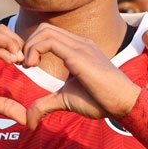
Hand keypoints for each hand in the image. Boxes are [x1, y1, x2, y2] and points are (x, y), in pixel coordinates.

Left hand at [23, 24, 141, 129]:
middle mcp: (79, 43)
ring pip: (45, 31)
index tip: (27, 66)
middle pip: (45, 28)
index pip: (49, 34)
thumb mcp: (66, 100)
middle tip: (25, 65)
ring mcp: (79, 46)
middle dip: (28, 43)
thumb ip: (46, 104)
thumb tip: (29, 120)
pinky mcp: (78, 55)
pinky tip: (33, 67)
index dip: (33, 46)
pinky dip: (34, 50)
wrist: (123, 102)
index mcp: (78, 49)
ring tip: (28, 66)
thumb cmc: (100, 100)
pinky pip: (49, 42)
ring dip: (29, 46)